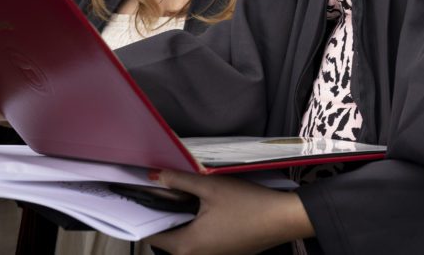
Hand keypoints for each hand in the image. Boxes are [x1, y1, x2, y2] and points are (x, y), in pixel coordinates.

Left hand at [147, 170, 313, 254]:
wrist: (283, 219)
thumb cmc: (249, 205)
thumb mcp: (211, 186)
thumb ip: (179, 181)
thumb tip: (155, 176)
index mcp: (187, 246)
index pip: (151, 234)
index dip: (143, 213)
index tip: (141, 196)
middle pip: (166, 237)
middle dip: (164, 214)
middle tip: (165, 190)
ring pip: (183, 239)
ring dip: (181, 220)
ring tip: (185, 196)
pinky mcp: (222, 253)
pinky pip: (199, 242)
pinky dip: (195, 227)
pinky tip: (204, 208)